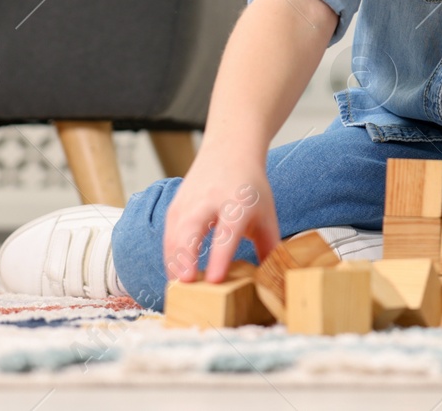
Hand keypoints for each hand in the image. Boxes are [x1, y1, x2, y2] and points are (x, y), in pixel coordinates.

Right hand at [160, 147, 279, 283]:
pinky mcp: (175, 208)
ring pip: (174, 235)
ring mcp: (188, 202)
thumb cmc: (251, 189)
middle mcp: (208, 200)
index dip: (220, 257)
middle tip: (185, 285)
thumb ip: (269, 247)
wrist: (230, 151)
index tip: (214, 280)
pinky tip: (175, 277)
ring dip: (174, 263)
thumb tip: (273, 281)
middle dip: (185, 257)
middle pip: (191, 229)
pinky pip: (168, 236)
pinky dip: (169, 258)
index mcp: (237, 202)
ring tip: (179, 291)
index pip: (226, 232)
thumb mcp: (266, 214)